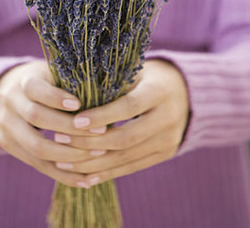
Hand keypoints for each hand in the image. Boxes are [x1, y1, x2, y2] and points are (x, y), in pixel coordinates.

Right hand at [0, 60, 108, 187]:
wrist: (0, 94)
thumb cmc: (41, 81)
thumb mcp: (50, 73)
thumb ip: (70, 81)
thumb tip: (106, 92)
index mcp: (23, 82)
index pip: (36, 90)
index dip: (56, 98)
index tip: (79, 103)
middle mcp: (11, 104)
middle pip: (37, 118)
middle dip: (70, 128)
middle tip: (100, 132)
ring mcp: (7, 128)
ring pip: (36, 147)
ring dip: (69, 155)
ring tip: (97, 155)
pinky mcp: (11, 147)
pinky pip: (38, 165)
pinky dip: (63, 175)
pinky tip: (85, 180)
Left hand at [52, 60, 189, 185]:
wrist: (189, 91)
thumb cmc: (150, 76)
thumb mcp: (136, 71)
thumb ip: (113, 83)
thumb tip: (76, 94)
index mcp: (159, 92)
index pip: (128, 107)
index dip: (102, 116)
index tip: (76, 121)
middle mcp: (167, 118)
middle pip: (126, 137)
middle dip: (90, 142)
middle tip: (61, 139)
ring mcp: (168, 139)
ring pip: (127, 157)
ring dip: (93, 163)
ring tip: (64, 163)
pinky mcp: (166, 154)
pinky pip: (133, 167)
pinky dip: (108, 173)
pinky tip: (85, 177)